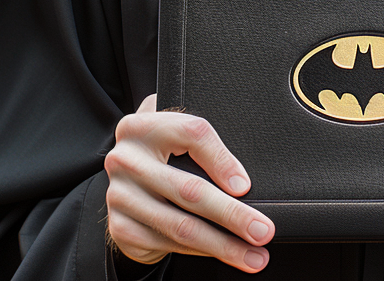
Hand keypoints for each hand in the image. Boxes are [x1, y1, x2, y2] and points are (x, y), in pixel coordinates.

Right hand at [104, 94, 273, 272]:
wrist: (126, 182)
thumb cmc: (162, 154)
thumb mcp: (176, 138)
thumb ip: (201, 145)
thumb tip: (242, 181)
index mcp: (143, 126)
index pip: (191, 134)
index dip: (221, 160)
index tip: (246, 186)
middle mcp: (126, 159)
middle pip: (189, 188)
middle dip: (232, 215)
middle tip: (263, 231)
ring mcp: (120, 196)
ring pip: (181, 225)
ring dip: (223, 245)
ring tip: (254, 256)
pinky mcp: (121, 227)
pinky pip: (169, 244)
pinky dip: (202, 252)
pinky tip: (224, 254)